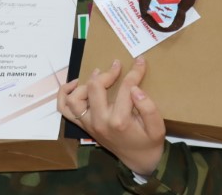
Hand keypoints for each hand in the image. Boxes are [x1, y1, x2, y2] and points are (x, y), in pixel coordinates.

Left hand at [58, 57, 164, 175]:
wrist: (138, 160)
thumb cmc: (148, 141)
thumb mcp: (158, 127)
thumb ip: (149, 108)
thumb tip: (135, 89)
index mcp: (119, 121)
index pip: (125, 88)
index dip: (134, 72)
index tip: (139, 61)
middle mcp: (99, 122)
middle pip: (94, 88)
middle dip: (107, 73)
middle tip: (117, 66)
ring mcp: (88, 124)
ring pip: (74, 98)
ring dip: (84, 83)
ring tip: (98, 75)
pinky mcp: (83, 125)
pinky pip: (64, 109)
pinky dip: (65, 94)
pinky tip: (76, 84)